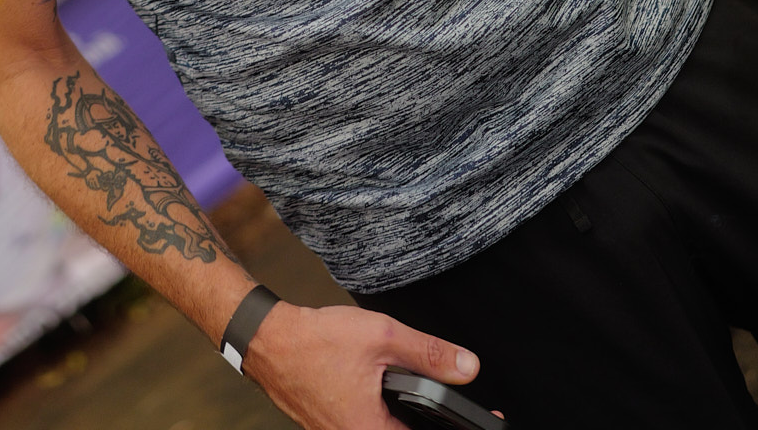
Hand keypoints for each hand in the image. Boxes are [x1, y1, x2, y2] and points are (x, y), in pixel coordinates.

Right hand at [246, 301, 478, 429]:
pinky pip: (371, 428)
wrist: (271, 340)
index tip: (487, 422)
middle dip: (431, 426)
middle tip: (463, 413)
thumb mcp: (382, 337)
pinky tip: (395, 395)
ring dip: (410, 421)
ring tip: (431, 401)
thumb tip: (467, 368)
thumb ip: (428, 354)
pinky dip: (390, 417)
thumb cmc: (316, 341)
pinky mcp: (334, 427)